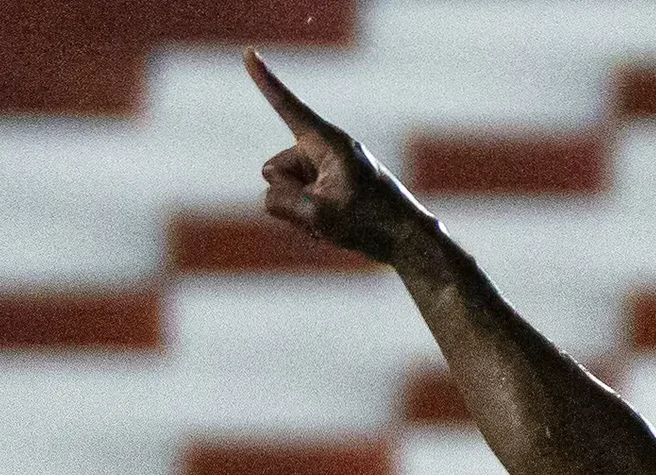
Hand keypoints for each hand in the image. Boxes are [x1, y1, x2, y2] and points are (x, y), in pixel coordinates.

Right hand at [247, 50, 428, 265]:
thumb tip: (270, 195)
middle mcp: (323, 149)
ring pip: (282, 189)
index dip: (265, 80)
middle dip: (287, 193)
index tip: (248, 52)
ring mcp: (323, 169)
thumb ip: (282, 201)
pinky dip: (305, 218)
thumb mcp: (320, 216)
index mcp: (328, 142)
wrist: (407, 240)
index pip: (288, 106)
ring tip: (335, 221)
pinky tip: (332, 229)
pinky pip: (295, 201)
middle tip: (326, 210)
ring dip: (297, 211)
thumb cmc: (370, 223)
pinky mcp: (326, 186)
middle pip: (274, 168)